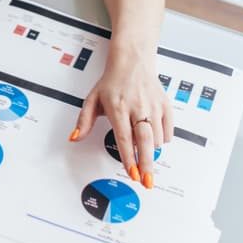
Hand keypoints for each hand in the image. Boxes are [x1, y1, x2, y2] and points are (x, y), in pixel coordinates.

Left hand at [70, 53, 172, 188]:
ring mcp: (153, 105)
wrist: (132, 61)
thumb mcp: (92, 99)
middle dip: (147, 164)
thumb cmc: (112, 82)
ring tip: (143, 152)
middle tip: (147, 181)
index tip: (132, 174)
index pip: (124, 138)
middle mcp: (137, 106)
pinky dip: (162, 139)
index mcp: (118, 107)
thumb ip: (83, 121)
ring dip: (151, 151)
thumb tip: (74, 137)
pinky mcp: (165, 105)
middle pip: (145, 141)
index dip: (129, 159)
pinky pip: (168, 130)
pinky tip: (153, 138)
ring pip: (157, 138)